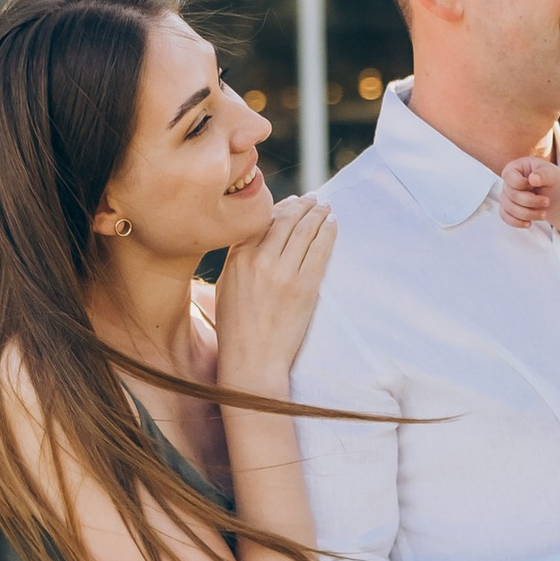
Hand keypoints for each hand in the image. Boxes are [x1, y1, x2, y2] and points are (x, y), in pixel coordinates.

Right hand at [212, 192, 334, 379]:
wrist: (252, 362)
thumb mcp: (226, 288)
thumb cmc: (236, 329)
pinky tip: (333, 224)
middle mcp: (258, 260)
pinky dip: (328, 232)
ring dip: (317, 214)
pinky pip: (320, 250)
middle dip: (302, 205)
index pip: (261, 220)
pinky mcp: (304, 287)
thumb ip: (238, 259)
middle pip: (284, 220)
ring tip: (325, 206)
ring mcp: (282, 273)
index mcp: (236, 258)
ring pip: (304, 230)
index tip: (291, 202)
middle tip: (313, 199)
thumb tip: (256, 237)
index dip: (279, 207)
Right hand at [498, 152, 559, 231]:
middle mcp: (508, 182)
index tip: (535, 186)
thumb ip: (543, 174)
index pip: (509, 177)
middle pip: (511, 196)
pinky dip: (518, 222)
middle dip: (531, 202)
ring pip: (510, 209)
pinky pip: (506, 217)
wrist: (556, 195)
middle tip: (547, 202)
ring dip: (528, 214)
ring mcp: (506, 196)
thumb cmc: (552, 181)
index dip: (521, 184)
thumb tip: (533, 178)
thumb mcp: (552, 174)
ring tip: (544, 214)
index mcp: (515, 168)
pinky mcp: (508, 209)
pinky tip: (529, 223)